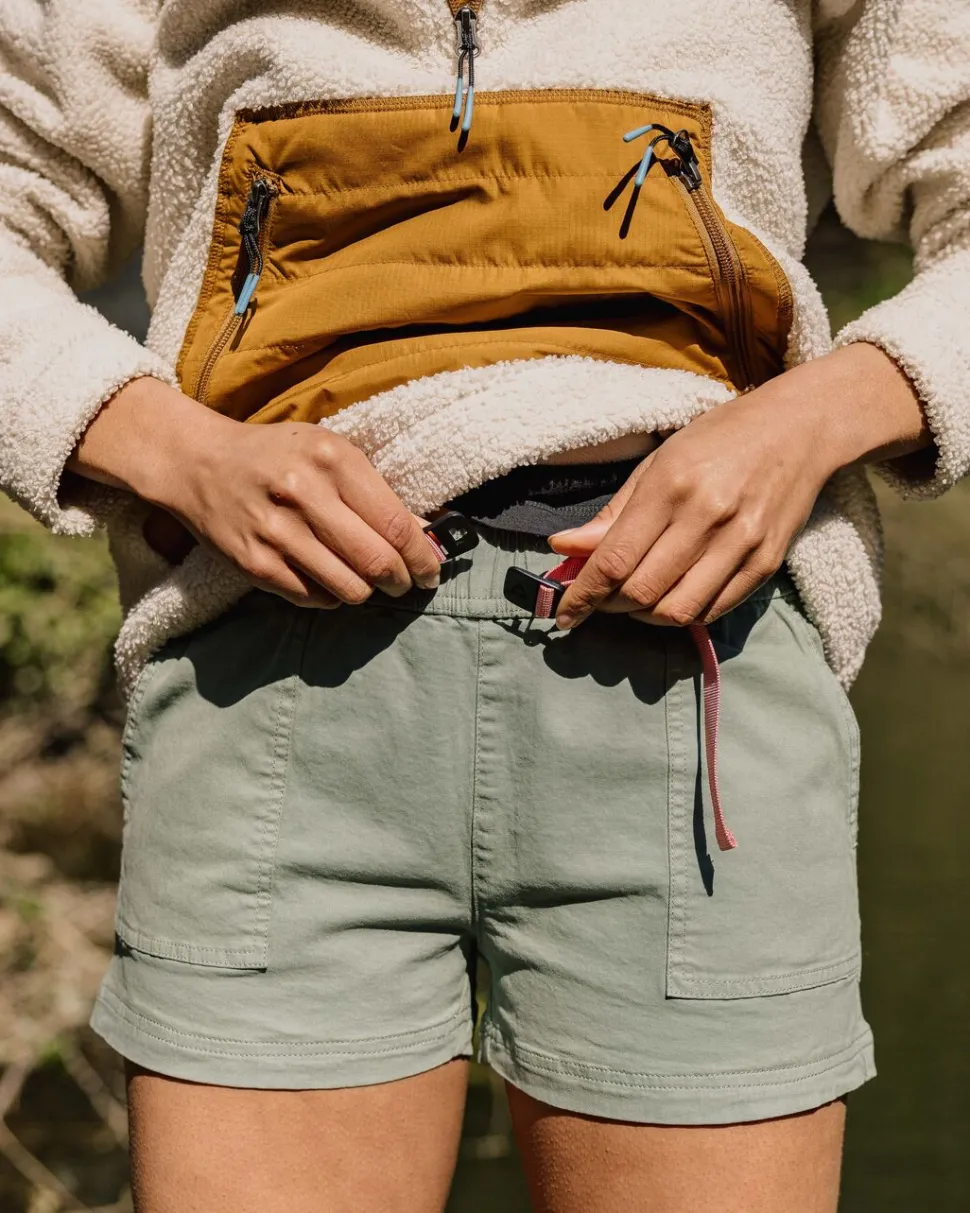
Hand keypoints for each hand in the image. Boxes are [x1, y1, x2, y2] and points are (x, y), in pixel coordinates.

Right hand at [68, 378, 439, 607]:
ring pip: (350, 589)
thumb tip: (426, 536)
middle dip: (400, 581)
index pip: (397, 525)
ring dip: (366, 592)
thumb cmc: (277, 456)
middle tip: (403, 583)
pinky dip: (330, 595)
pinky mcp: (255, 564)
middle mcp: (304, 494)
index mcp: (332, 460)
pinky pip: (314, 598)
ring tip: (363, 579)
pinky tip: (325, 577)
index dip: (422, 557)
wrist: (199, 463)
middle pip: (377, 562)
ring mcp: (277, 533)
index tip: (431, 570)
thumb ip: (376, 492)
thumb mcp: (329, 453)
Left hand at [549, 343, 929, 628]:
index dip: (583, 595)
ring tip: (633, 602)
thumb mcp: (658, 463)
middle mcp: (707, 517)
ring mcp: (742, 543)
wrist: (799, 428)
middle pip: (642, 592)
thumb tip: (563, 548)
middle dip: (609, 606)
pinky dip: (682, 614)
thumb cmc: (719, 439)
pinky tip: (670, 599)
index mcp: (671, 486)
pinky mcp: (767, 563)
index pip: (615, 560)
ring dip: (643, 617)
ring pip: (677, 611)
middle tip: (599, 601)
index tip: (564, 613)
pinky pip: (713, 610)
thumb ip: (612, 513)